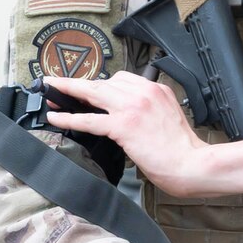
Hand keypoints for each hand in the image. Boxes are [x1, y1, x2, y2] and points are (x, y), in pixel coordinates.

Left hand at [42, 73, 207, 195]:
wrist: (192, 163)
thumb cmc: (181, 149)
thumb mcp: (167, 117)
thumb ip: (147, 111)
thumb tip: (124, 118)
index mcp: (156, 89)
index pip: (121, 79)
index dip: (99, 84)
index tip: (85, 87)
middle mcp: (144, 92)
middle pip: (103, 82)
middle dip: (77, 83)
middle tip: (57, 84)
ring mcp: (133, 107)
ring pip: (93, 93)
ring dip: (68, 92)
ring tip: (51, 93)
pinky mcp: (124, 125)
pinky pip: (90, 119)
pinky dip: (69, 118)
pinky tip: (55, 118)